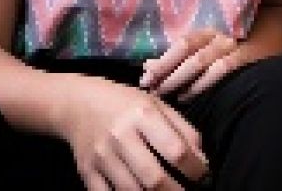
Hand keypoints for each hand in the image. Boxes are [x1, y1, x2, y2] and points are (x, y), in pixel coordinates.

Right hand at [57, 74, 208, 190]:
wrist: (78, 103)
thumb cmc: (126, 103)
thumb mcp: (158, 104)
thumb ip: (183, 129)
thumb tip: (202, 159)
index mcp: (144, 115)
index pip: (176, 150)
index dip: (195, 168)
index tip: (203, 174)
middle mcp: (121, 136)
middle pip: (153, 177)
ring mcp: (101, 157)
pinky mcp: (86, 172)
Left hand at [140, 30, 251, 100]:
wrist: (265, 48)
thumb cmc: (223, 57)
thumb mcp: (199, 54)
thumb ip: (174, 59)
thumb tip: (147, 66)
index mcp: (206, 32)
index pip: (181, 44)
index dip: (162, 61)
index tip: (145, 79)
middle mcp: (218, 37)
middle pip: (189, 53)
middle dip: (168, 74)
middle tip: (154, 91)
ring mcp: (233, 47)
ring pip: (201, 62)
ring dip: (182, 81)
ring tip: (169, 96)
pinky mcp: (244, 59)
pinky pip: (221, 70)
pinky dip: (201, 84)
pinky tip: (187, 97)